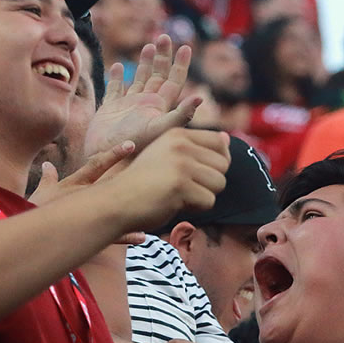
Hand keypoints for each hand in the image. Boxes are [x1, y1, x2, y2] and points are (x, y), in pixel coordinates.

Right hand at [28, 142, 145, 243]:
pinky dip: (127, 235)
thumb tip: (47, 164)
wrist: (27, 232)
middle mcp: (85, 196)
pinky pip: (112, 235)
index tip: (132, 145)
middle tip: (156, 165)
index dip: (114, 154)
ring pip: (117, 207)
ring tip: (158, 201)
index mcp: (74, 184)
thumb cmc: (32, 211)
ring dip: (136, 204)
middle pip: (115, 183)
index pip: (97, 165)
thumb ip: (48, 179)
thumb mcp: (41, 192)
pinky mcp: (89, 232)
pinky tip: (143, 236)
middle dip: (134, 174)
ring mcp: (89, 214)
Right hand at [85, 35, 199, 157]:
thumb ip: (180, 115)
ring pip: (139, 79)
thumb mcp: (161, 130)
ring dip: (145, 63)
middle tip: (166, 37)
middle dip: (163, 57)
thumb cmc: (135, 147)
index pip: (175, 82)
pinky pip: (114, 90)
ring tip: (150, 46)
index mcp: (160, 107)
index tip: (186, 47)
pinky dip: (116, 78)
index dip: (181, 65)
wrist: (106, 160)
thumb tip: (200, 97)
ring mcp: (128, 106)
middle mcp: (146, 105)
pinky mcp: (109, 110)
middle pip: (158, 76)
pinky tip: (118, 67)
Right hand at [112, 127, 229, 232]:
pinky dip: (196, 208)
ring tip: (180, 195)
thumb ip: (196, 147)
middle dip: (210, 181)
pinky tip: (176, 203)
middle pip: (223, 165)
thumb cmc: (144, 182)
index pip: (221, 143)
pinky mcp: (181, 185)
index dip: (216, 163)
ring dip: (204, 195)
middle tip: (185, 187)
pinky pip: (209, 201)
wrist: (116, 201)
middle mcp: (181, 145)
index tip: (197, 173)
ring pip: (219, 183)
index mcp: (178, 134)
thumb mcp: (167, 155)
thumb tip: (227, 138)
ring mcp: (181, 164)